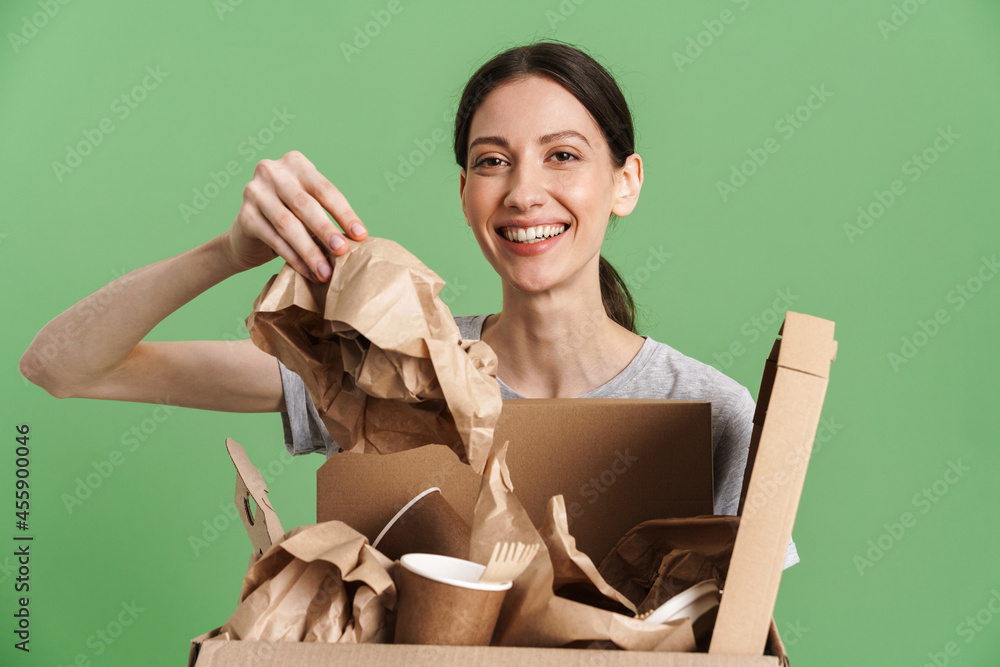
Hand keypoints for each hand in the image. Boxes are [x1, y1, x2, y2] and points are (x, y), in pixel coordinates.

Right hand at [226, 150, 366, 280]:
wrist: (249, 235)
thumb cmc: (290, 219)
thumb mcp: (309, 209)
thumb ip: (327, 215)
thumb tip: (357, 238)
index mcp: (296, 164)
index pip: (324, 189)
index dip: (344, 213)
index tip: (361, 235)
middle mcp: (272, 172)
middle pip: (305, 205)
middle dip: (326, 231)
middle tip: (342, 252)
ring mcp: (254, 192)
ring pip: (287, 224)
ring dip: (309, 250)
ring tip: (325, 271)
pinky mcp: (244, 215)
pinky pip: (273, 239)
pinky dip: (293, 258)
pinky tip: (307, 272)